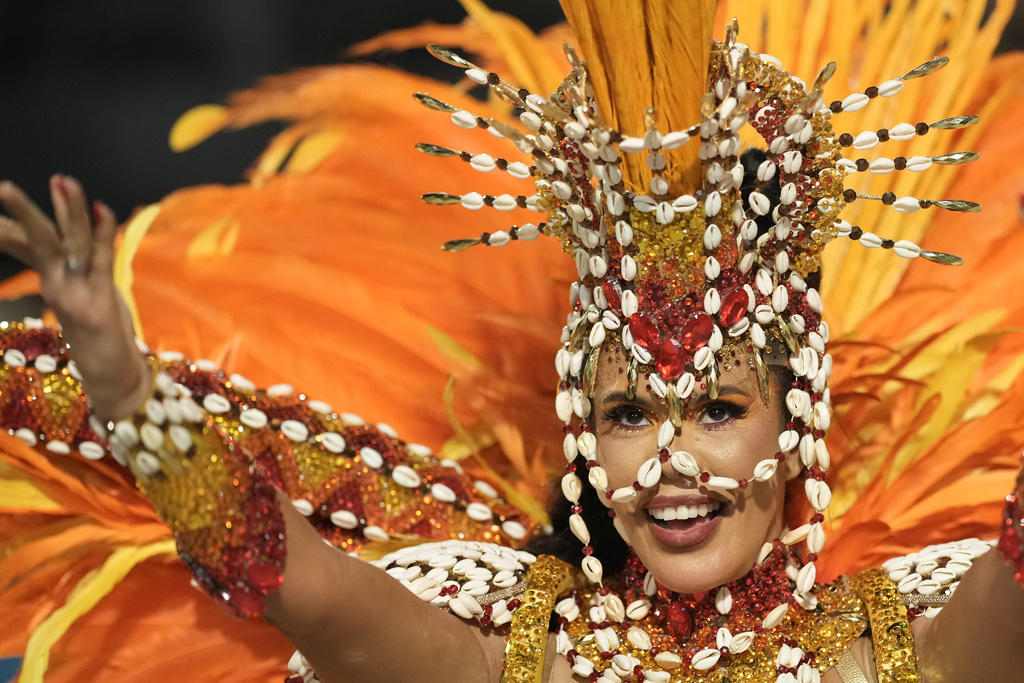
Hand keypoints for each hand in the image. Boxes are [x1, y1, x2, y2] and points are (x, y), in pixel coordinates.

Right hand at [0, 175, 149, 419]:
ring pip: (69, 243)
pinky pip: (102, 258)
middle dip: (24, 212)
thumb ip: (62, 272)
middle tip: (3, 186)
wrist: (112, 375)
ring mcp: (77, 292)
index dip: (7, 226)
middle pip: (38, 240)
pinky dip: (104, 232)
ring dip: (67, 211)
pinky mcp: (102, 298)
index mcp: (51, 281)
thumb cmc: (97, 333)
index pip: (23, 245)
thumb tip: (45, 248)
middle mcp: (57, 284)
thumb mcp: (72, 298)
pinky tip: (105, 208)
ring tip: (61, 180)